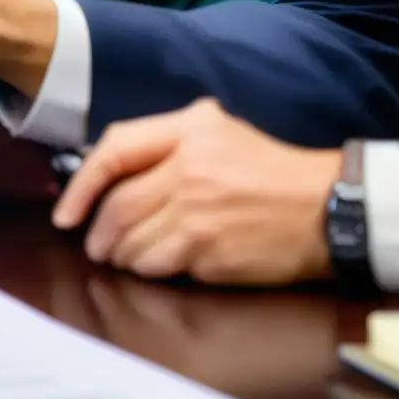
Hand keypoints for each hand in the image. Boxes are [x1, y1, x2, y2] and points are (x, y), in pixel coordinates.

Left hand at [52, 98, 341, 285]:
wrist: (331, 208)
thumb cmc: (272, 172)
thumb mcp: (219, 133)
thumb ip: (166, 143)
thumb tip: (109, 173)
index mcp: (189, 129)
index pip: (114, 150)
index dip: (81, 185)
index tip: (67, 213)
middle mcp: (189, 167)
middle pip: (118, 204)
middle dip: (98, 233)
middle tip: (95, 246)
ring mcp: (199, 212)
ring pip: (133, 240)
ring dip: (122, 255)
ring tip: (125, 258)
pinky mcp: (211, 250)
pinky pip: (161, 265)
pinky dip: (150, 269)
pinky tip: (157, 268)